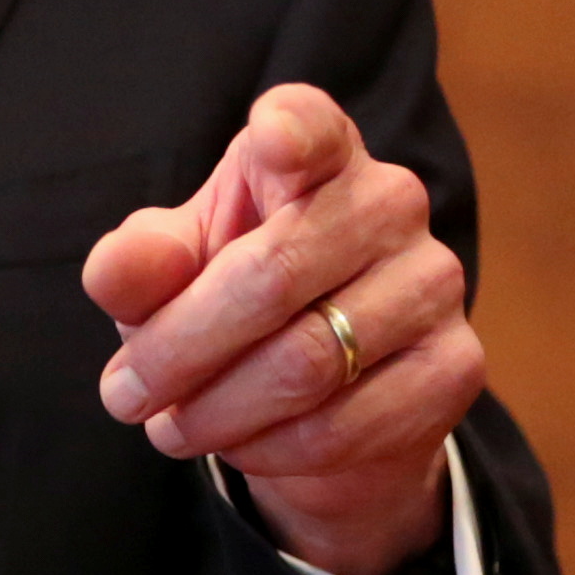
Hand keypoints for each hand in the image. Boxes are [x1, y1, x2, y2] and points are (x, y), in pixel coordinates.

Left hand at [81, 82, 479, 574]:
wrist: (321, 390)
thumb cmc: (229, 294)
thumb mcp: (170, 270)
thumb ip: (137, 262)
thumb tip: (119, 270)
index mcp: (313, 152)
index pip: (312, 126)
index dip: (293, 130)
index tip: (270, 138)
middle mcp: (388, 200)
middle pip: (272, 277)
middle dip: (180, 349)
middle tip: (123, 395)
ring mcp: (433, 281)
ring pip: (306, 363)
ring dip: (218, 411)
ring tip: (171, 428)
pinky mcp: (455, 364)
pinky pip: (347, 424)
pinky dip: (272, 449)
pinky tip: (240, 446)